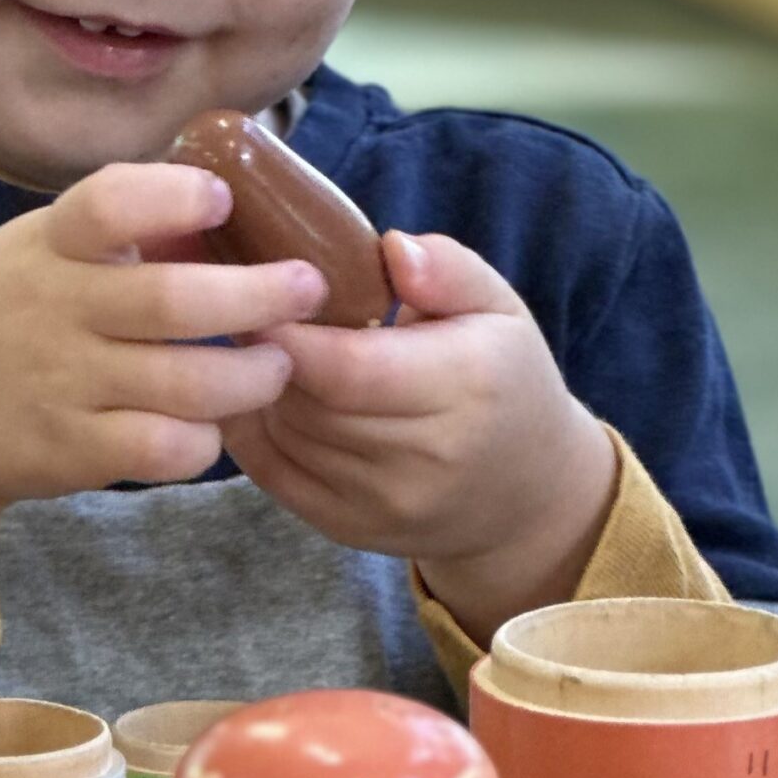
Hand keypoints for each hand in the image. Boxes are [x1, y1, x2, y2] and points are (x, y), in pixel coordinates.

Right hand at [0, 163, 326, 633]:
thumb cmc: (0, 318)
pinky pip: (166, 447)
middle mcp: (56, 310)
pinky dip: (205, 439)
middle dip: (261, 294)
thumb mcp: (31, 250)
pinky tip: (212, 424)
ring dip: (254, 374)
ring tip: (277, 363)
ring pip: (190, 383)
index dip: (172, 197)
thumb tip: (223, 182)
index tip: (221, 198)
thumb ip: (108, 226)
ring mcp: (64, 384)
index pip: (105, 205)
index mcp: (48, 246)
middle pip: (174, 301)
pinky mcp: (73, 451)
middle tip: (306, 288)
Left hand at [220, 231, 616, 643]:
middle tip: (251, 311)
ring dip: (262, 389)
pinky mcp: (349, 530)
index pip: (349, 368)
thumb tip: (393, 246)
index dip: (289, 333)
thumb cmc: (504, 381)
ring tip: (263, 350)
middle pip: (308, 401)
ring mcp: (385, 503)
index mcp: (466, 386)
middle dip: (269, 354)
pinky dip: (254, 430)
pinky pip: (273, 474)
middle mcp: (427, 456)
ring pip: (286, 435)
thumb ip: (449, 269)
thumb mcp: (499, 309)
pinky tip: (260, 395)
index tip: (262, 294)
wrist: (525, 495)